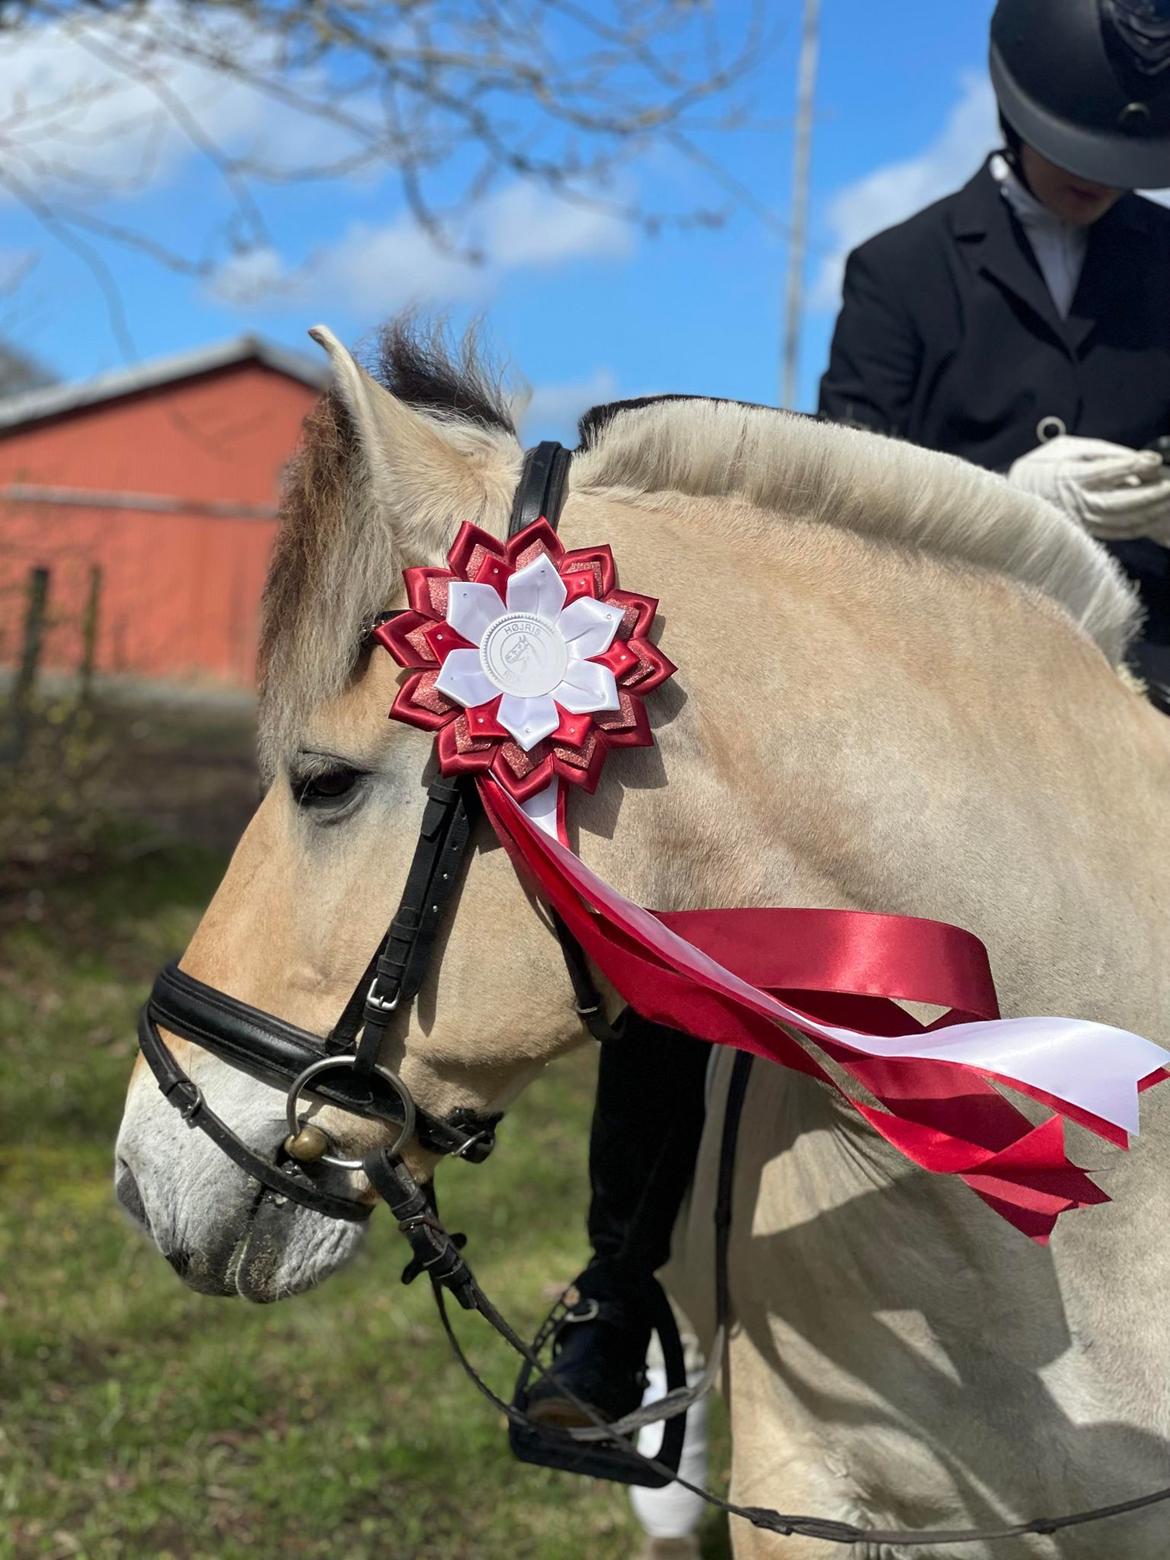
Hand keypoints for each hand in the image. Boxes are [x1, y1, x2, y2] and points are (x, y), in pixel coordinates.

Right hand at [1008, 436, 1169, 540]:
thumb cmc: (1044, 465)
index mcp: (1067, 477)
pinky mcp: (1086, 531)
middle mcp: (1075, 503)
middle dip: (1149, 495)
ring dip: (1150, 512)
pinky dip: (1140, 526)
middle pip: (1118, 503)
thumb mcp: (1068, 447)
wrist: (1016, 495)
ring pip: (1121, 521)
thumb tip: (1137, 459)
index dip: (1131, 466)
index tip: (1154, 459)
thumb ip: (1102, 452)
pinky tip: (1156, 516)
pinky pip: (1118, 532)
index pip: (1103, 473)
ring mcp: (1081, 520)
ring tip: (1169, 501)